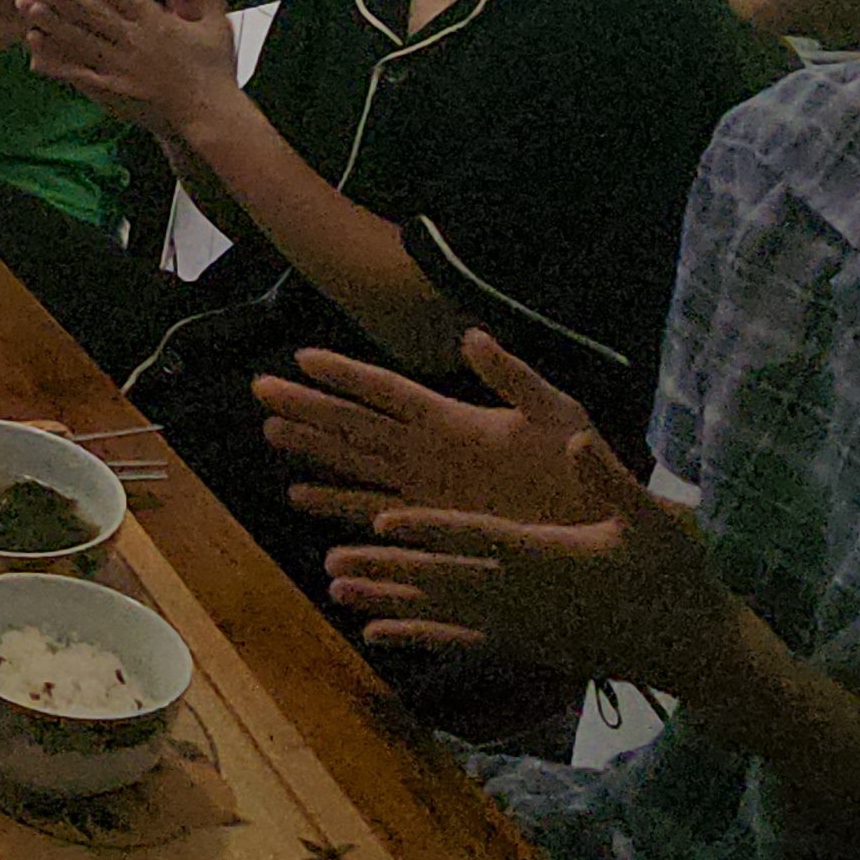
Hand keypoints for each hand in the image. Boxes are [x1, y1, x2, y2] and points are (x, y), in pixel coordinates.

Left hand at [16, 0, 236, 133]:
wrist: (208, 116)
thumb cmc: (214, 70)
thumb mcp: (216, 24)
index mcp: (156, 22)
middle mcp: (133, 42)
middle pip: (90, 12)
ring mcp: (120, 68)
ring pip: (78, 39)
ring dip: (50, 20)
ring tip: (24, 3)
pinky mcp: (112, 91)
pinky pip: (78, 71)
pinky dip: (56, 57)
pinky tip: (35, 45)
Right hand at [255, 335, 616, 529]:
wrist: (599, 523)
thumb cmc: (583, 466)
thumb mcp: (555, 410)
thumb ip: (511, 376)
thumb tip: (471, 334)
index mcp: (455, 420)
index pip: (387, 391)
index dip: (346, 374)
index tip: (301, 356)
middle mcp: (429, 452)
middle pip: (356, 425)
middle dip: (309, 408)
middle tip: (261, 390)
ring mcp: (426, 490)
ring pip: (356, 465)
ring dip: (313, 451)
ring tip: (272, 434)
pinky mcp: (432, 525)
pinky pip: (373, 512)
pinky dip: (337, 505)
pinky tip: (302, 496)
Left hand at [322, 433, 745, 693]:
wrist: (693, 648)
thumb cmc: (675, 576)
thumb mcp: (654, 520)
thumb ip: (610, 479)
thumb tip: (578, 439)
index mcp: (549, 558)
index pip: (478, 540)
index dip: (430, 529)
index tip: (384, 517)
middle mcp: (524, 598)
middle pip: (442, 579)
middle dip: (387, 566)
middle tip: (331, 558)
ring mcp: (520, 628)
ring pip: (439, 612)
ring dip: (385, 599)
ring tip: (334, 588)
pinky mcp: (524, 647)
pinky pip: (457, 642)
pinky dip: (415, 634)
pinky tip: (375, 632)